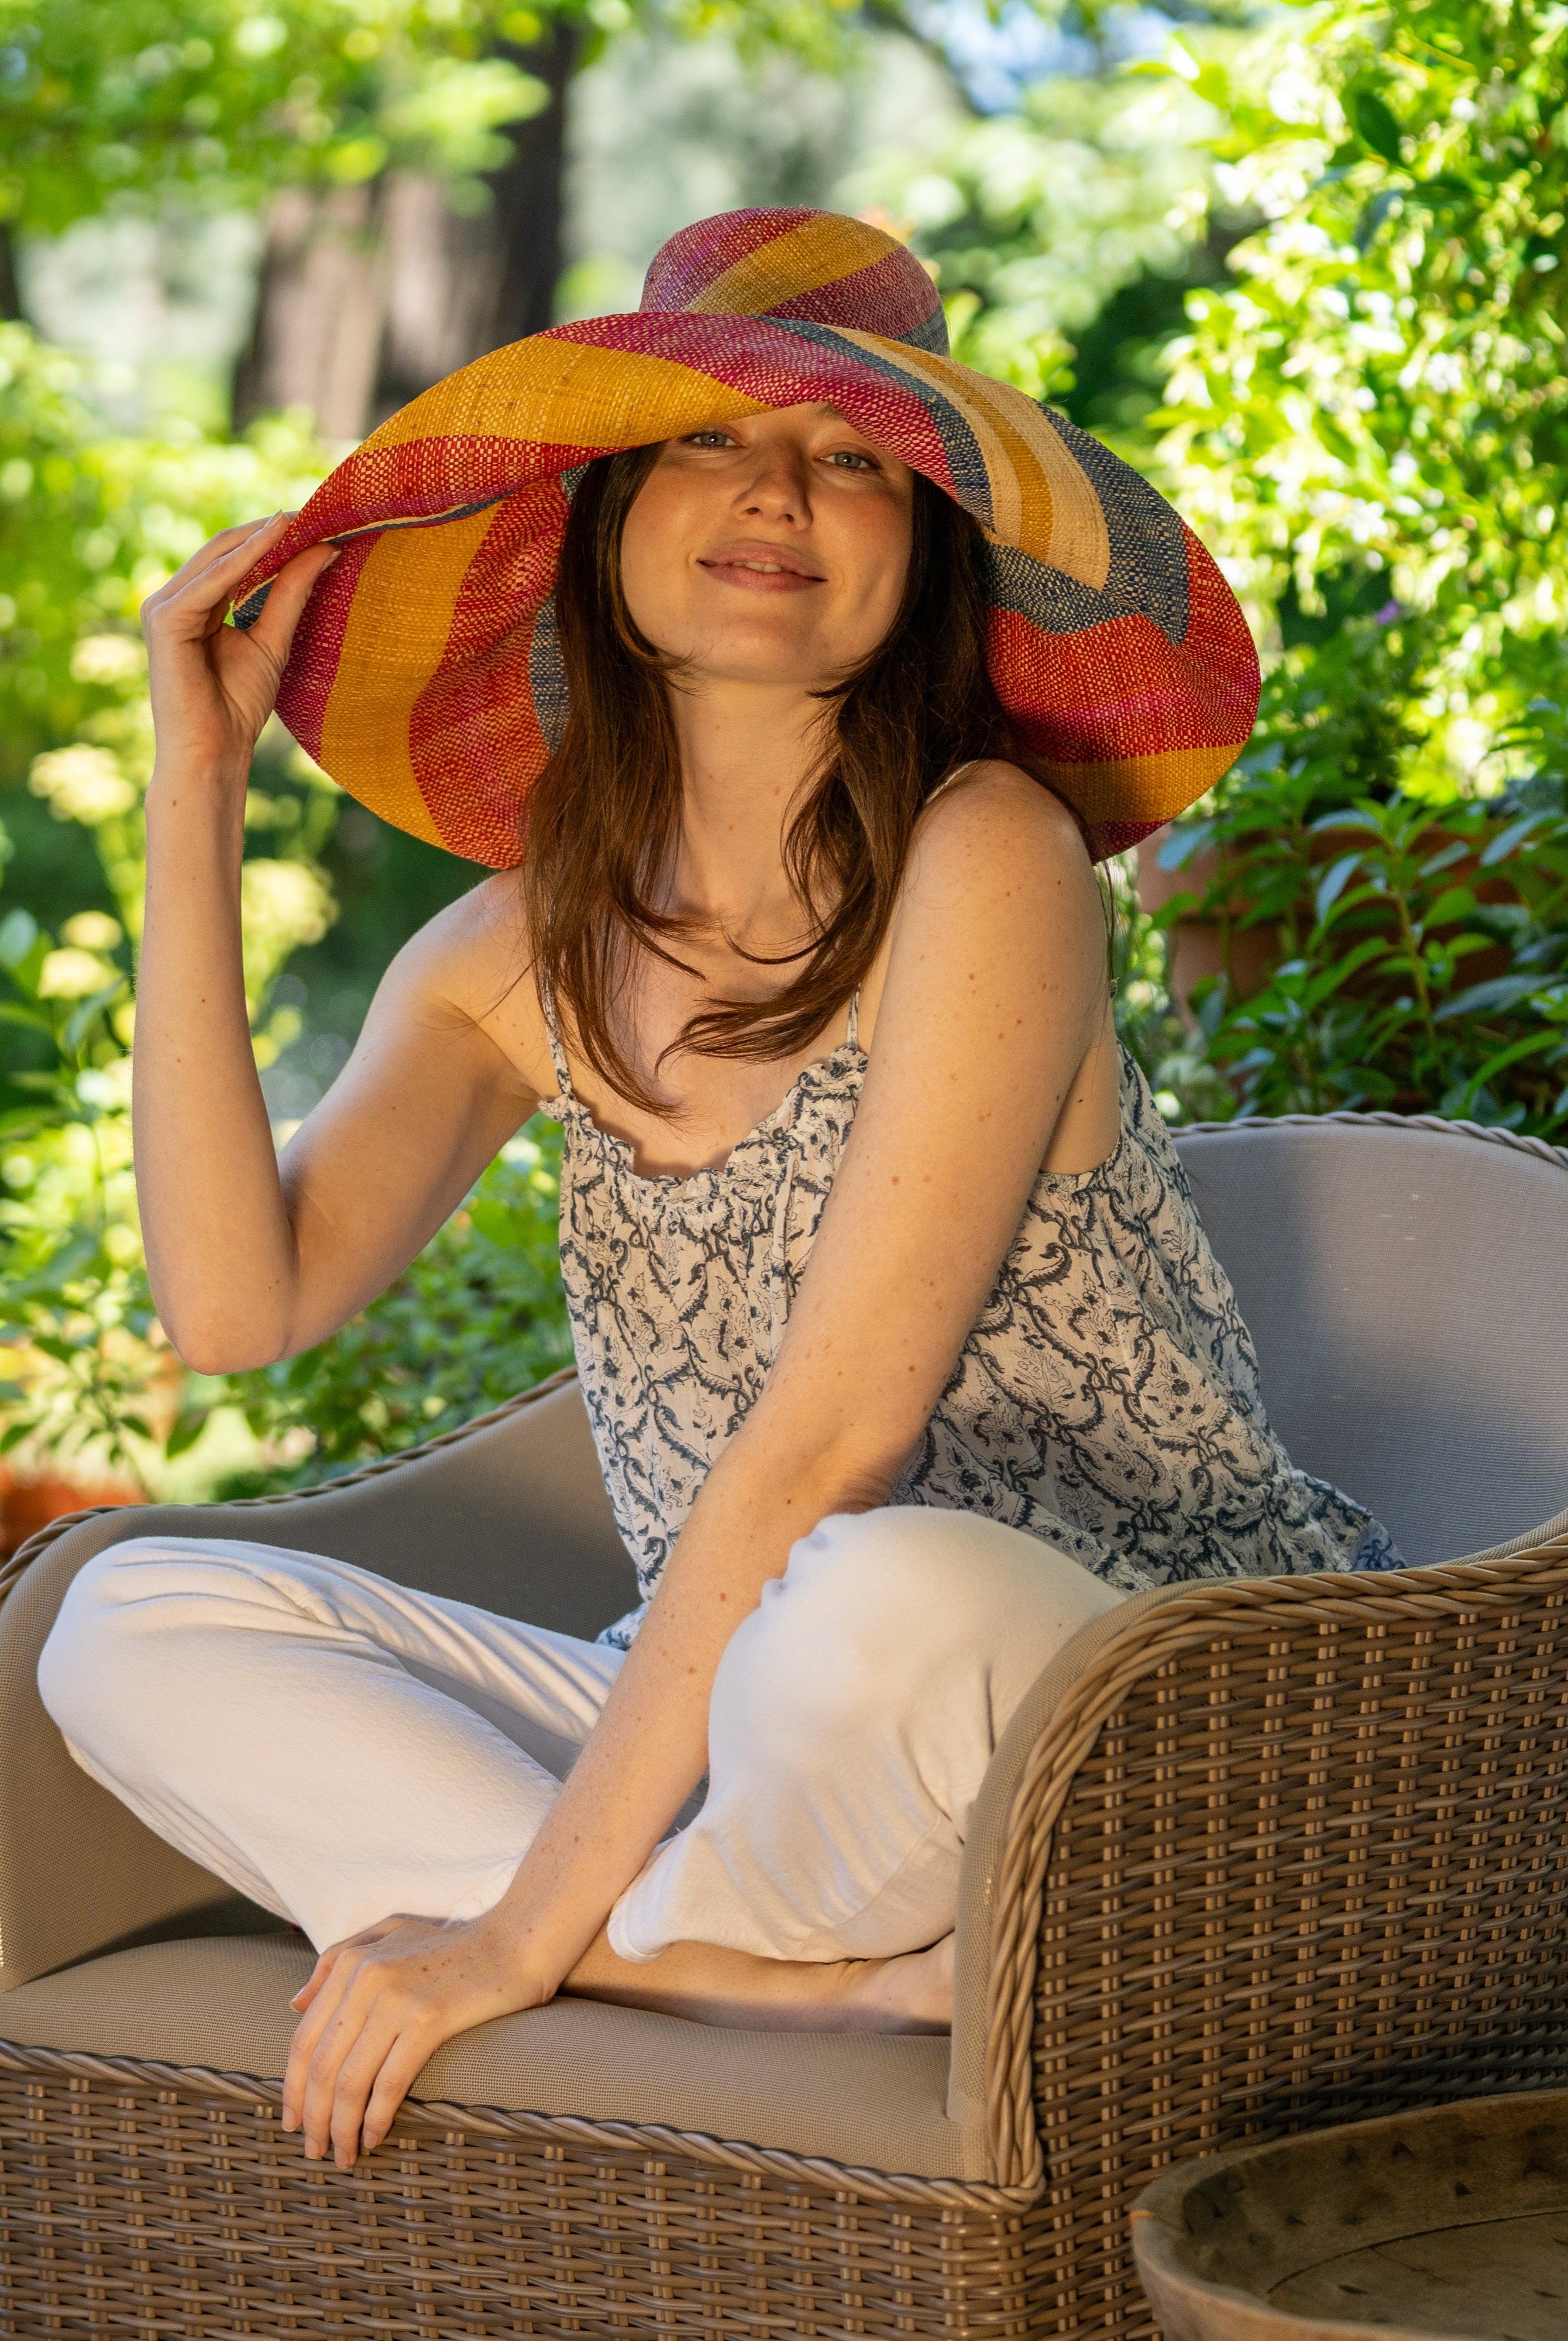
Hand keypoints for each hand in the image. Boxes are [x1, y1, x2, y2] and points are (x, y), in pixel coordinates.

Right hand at [141, 512, 337, 783]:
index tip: (315, 520)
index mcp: (194, 604)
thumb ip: (290, 594)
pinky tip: (276, 540)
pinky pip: (211, 582)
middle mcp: (173, 599)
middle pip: (223, 549)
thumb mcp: (272, 641)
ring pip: (217, 558)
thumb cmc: (237, 707)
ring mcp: (162, 607)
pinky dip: (244, 560)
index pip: (233, 557)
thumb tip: (325, 549)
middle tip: (314, 510)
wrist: (213, 753)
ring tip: (301, 518)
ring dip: (260, 537)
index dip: (272, 537)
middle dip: (268, 530)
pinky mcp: (164, 620)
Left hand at [281, 1910, 546, 2166]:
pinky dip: (376, 2117)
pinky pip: (390, 2082)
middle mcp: (367, 1978)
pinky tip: (375, 2137)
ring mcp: (397, 1999)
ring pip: (351, 2080)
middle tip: (314, 2150)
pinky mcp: (430, 2019)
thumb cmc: (453, 1944)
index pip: (304, 2038)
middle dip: (313, 2118)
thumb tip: (294, 2004)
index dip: (293, 2088)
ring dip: (341, 2127)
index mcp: (352, 1962)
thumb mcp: (389, 1934)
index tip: (293, 2121)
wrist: (514, 1942)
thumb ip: (337, 1960)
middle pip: (322, 2066)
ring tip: (343, 2155)